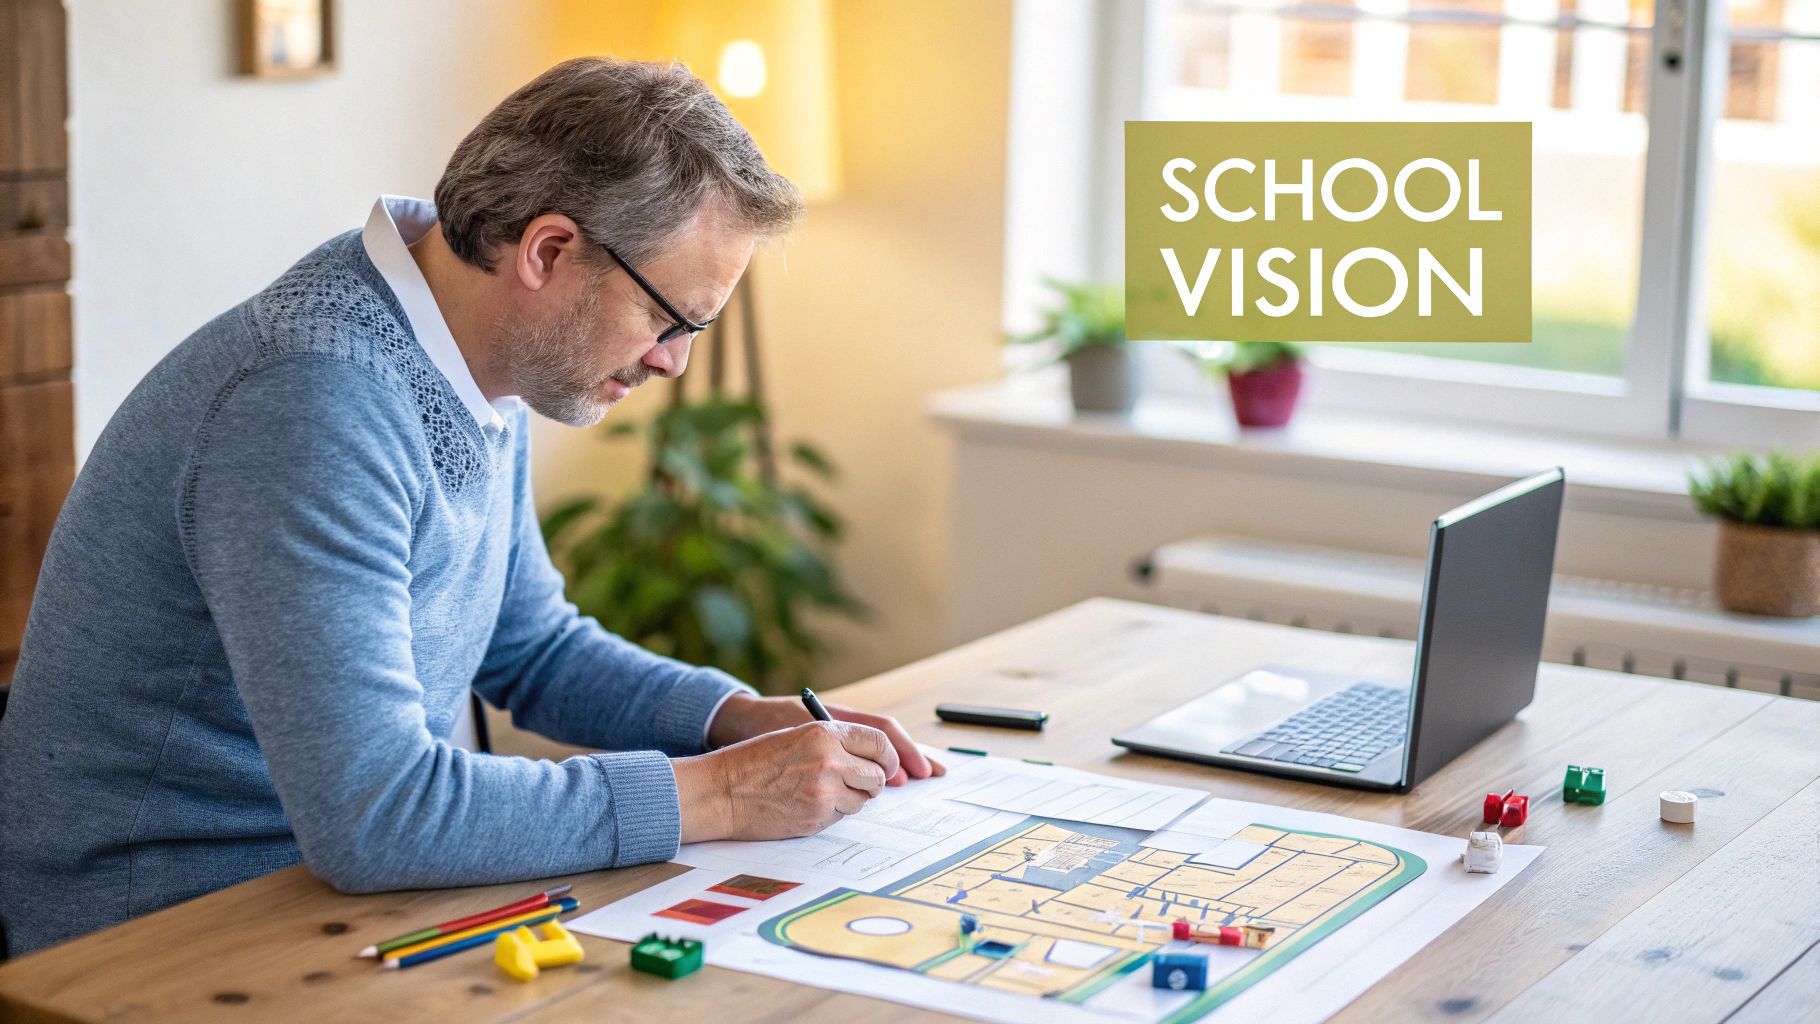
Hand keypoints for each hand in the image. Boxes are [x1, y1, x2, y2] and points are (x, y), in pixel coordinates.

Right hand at [672, 720, 898, 841]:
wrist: (720, 791)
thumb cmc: (753, 762)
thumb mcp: (796, 737)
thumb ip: (834, 744)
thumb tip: (871, 760)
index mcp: (825, 733)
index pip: (879, 741)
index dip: (889, 756)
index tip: (887, 765)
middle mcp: (830, 760)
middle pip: (877, 776)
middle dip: (871, 782)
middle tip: (857, 784)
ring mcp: (824, 791)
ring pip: (862, 800)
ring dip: (849, 799)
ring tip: (819, 792)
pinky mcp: (817, 817)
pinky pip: (841, 817)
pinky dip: (830, 813)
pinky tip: (805, 804)